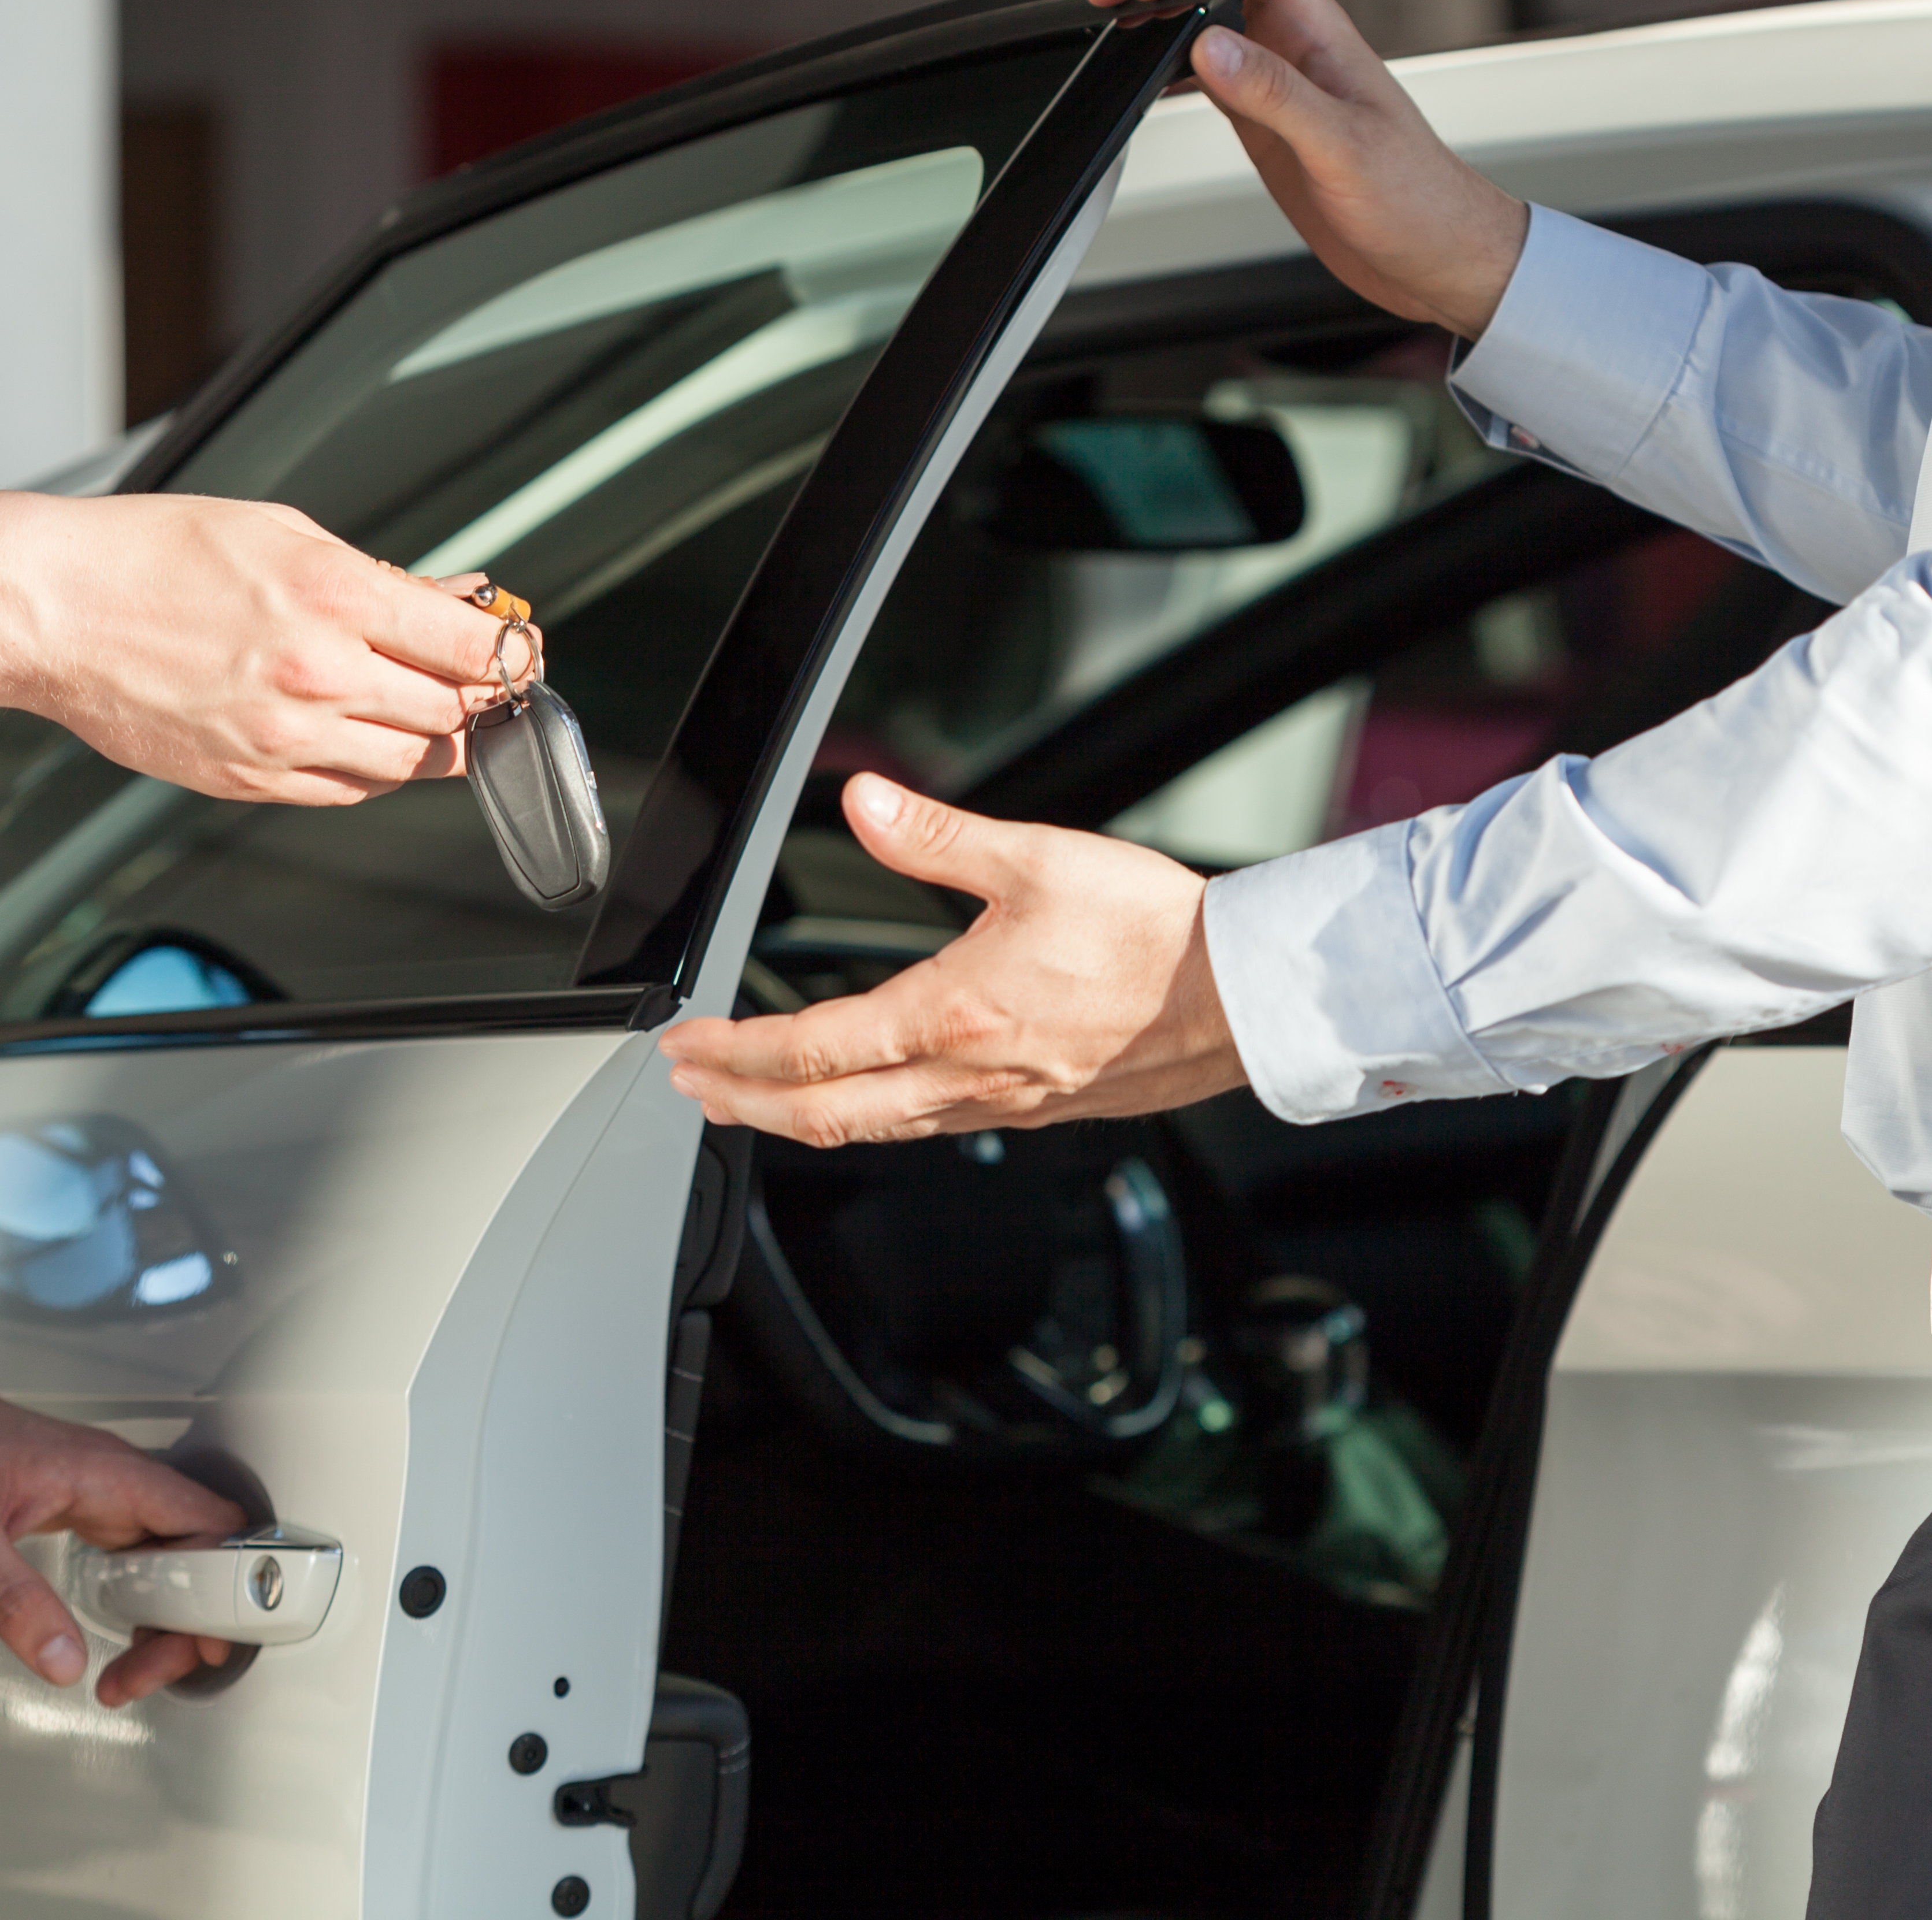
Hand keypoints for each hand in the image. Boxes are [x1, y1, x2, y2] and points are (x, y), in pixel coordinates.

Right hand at [0, 491, 510, 804]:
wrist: (55, 610)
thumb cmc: (154, 555)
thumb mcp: (281, 532)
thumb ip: (377, 575)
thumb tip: (452, 600)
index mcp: (335, 596)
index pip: (470, 649)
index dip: (512, 654)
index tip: (520, 652)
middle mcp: (319, 674)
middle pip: (452, 712)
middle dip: (478, 698)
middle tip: (480, 682)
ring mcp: (285, 737)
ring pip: (410, 763)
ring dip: (433, 738)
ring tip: (426, 707)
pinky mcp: (251, 779)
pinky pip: (347, 790)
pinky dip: (373, 766)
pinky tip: (363, 732)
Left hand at [0, 1327, 247, 1707]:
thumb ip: (12, 1599)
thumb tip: (63, 1660)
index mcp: (108, 1474)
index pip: (209, 1524)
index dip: (224, 1585)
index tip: (205, 1640)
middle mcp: (117, 1481)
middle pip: (197, 1554)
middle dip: (186, 1623)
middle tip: (143, 1674)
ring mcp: (103, 1495)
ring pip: (169, 1561)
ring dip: (164, 1621)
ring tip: (126, 1674)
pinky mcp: (83, 1509)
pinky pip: (137, 1559)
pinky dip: (139, 1605)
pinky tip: (117, 1638)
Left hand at [661, 774, 1246, 1146]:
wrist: (1244, 996)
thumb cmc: (1155, 932)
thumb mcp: (1038, 860)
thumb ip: (939, 837)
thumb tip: (868, 802)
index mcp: (953, 1014)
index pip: (810, 1049)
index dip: (736, 1053)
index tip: (688, 1044)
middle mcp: (967, 1076)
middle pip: (823, 1112)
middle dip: (743, 1101)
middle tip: (693, 1086)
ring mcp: (999, 1105)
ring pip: (872, 1129)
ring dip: (797, 1118)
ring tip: (752, 1101)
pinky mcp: (1034, 1111)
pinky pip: (925, 1128)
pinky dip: (868, 1120)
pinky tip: (863, 1102)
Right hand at [1086, 0, 1529, 339]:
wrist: (1435, 254)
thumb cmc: (1416, 198)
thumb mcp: (1343, 145)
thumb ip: (1275, 93)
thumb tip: (1209, 45)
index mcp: (1318, 30)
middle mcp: (1293, 44)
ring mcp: (1276, 80)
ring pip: (1204, 14)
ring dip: (1155, 6)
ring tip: (1107, 9)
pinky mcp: (1264, 121)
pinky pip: (1205, 72)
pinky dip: (1165, 63)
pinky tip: (1141, 70)